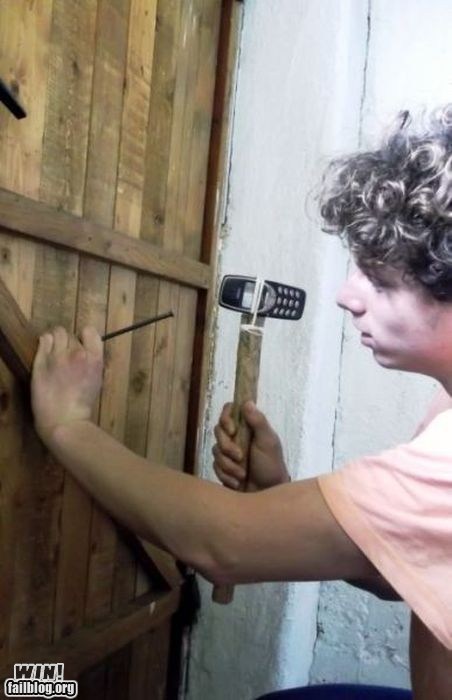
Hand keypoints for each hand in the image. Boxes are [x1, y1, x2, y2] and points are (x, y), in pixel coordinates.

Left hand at [31, 325, 103, 444]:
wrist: (64, 419)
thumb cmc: (82, 404)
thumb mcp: (97, 380)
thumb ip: (93, 361)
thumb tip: (86, 350)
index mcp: (94, 358)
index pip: (90, 330)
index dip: (84, 337)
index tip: (81, 346)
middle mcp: (77, 353)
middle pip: (71, 334)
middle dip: (68, 342)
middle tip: (65, 355)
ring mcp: (57, 356)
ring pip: (56, 333)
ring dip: (56, 340)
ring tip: (54, 353)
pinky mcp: (41, 361)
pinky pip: (43, 339)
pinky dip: (45, 342)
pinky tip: (46, 352)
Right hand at [212, 401, 289, 490]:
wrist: (267, 492)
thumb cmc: (271, 465)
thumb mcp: (268, 441)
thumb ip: (258, 422)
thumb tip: (247, 402)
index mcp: (247, 427)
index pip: (229, 411)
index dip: (225, 417)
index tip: (232, 429)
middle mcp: (236, 436)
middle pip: (218, 430)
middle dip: (227, 446)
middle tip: (240, 456)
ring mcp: (228, 452)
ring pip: (215, 451)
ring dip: (229, 464)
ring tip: (242, 474)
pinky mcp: (223, 467)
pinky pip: (215, 467)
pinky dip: (226, 475)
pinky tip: (237, 482)